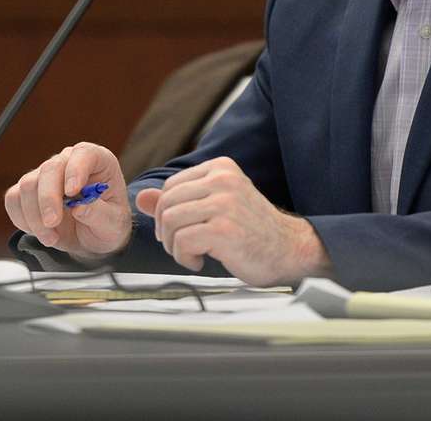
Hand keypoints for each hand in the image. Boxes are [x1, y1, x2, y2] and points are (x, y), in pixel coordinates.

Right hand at [3, 142, 130, 260]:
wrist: (92, 238)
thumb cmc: (108, 224)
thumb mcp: (114, 224)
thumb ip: (100, 215)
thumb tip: (80, 207)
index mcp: (98, 161)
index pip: (84, 153)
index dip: (76, 170)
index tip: (73, 192)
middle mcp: (69, 162)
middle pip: (49, 169)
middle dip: (48, 198)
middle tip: (52, 223)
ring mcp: (46, 174)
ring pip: (28, 185)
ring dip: (35, 216)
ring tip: (52, 237)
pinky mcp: (29, 191)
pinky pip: (14, 199)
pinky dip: (22, 219)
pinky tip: (40, 232)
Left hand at [134, 156, 330, 285]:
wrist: (289, 250)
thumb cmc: (251, 230)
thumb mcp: (215, 207)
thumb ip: (179, 200)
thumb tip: (140, 196)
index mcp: (220, 167)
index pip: (170, 186)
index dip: (165, 213)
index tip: (177, 231)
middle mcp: (222, 179)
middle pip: (166, 203)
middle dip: (166, 231)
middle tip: (182, 246)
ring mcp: (224, 203)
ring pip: (170, 221)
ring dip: (174, 246)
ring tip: (192, 254)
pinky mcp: (223, 229)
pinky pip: (181, 242)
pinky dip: (184, 258)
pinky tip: (200, 262)